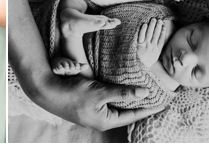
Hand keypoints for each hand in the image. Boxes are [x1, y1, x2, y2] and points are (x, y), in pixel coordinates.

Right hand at [33, 72, 165, 131]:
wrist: (46, 91)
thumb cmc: (72, 93)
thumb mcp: (99, 92)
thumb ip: (122, 93)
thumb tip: (145, 93)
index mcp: (106, 121)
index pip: (133, 115)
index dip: (148, 108)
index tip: (163, 103)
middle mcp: (101, 119)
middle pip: (125, 111)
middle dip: (139, 103)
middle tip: (155, 96)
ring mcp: (93, 113)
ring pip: (115, 105)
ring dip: (127, 98)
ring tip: (141, 91)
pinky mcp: (87, 104)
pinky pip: (106, 100)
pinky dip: (115, 94)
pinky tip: (119, 87)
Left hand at [136, 17, 166, 66]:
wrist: (139, 68)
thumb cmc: (146, 62)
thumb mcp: (154, 57)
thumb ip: (157, 50)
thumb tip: (160, 42)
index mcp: (157, 51)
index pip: (161, 39)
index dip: (163, 32)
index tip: (164, 26)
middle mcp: (152, 47)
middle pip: (156, 35)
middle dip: (158, 27)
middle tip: (159, 19)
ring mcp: (146, 46)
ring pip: (149, 34)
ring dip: (152, 26)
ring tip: (153, 19)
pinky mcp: (139, 46)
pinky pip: (141, 36)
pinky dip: (143, 30)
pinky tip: (145, 25)